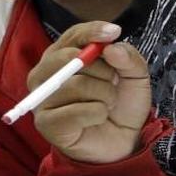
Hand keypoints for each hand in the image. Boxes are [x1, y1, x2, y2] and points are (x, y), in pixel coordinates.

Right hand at [29, 22, 151, 163]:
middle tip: (113, 82)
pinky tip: (98, 118)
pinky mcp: (45, 123)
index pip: (73, 35)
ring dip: (104, 95)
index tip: (113, 33)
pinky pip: (78, 111)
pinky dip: (98, 113)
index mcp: (63, 55)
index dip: (92, 32)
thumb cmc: (120, 105)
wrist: (121, 143)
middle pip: (69, 58)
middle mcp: (46, 73)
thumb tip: (111, 49)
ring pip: (77, 85)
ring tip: (107, 103)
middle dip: (102, 70)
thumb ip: (129, 58)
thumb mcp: (135, 77)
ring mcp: (41, 98)